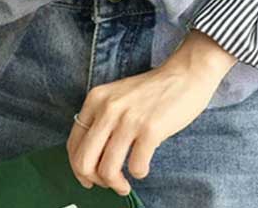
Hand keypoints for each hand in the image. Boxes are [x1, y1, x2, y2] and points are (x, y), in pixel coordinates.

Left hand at [65, 29, 236, 195]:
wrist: (185, 74)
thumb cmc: (152, 90)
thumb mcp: (117, 97)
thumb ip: (102, 120)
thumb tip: (90, 161)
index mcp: (96, 99)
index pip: (73, 145)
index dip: (78, 169)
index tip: (89, 179)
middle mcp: (108, 108)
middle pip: (84, 161)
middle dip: (95, 181)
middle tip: (108, 184)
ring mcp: (129, 119)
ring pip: (107, 170)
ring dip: (116, 185)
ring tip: (125, 184)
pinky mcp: (150, 129)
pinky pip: (136, 167)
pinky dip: (139, 173)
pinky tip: (144, 164)